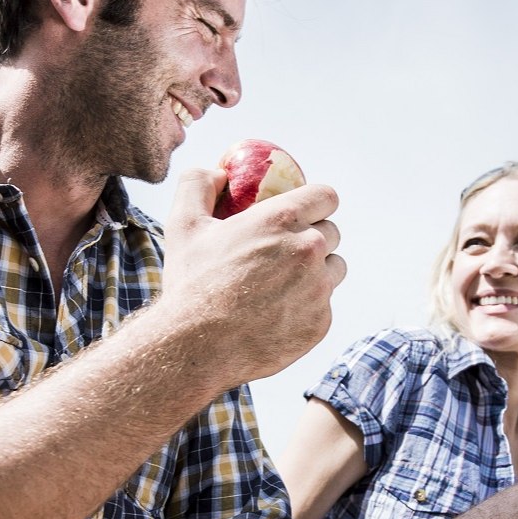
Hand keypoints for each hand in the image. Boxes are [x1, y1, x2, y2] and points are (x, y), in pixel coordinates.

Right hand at [161, 167, 345, 384]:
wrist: (197, 346)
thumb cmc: (190, 283)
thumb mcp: (183, 223)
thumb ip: (199, 184)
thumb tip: (220, 172)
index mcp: (282, 219)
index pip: (326, 196)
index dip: (316, 202)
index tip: (305, 212)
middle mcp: (309, 249)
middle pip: (332, 232)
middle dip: (313, 237)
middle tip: (285, 252)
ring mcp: (319, 288)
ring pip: (334, 269)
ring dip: (317, 272)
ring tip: (283, 284)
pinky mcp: (321, 322)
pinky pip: (324, 306)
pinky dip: (307, 307)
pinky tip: (276, 314)